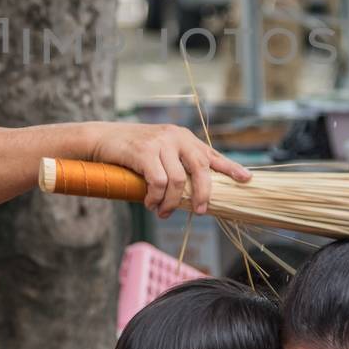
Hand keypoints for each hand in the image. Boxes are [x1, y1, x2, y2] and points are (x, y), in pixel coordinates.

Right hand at [90, 124, 251, 217]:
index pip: (211, 154)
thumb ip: (178, 164)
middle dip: (203, 194)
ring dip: (171, 202)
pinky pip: (159, 182)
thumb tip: (195, 193)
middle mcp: (176, 137)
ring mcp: (161, 143)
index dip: (230, 167)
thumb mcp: (160, 152)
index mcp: (184, 137)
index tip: (246, 179)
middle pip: (201, 169)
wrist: (102, 139)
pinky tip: (149, 203)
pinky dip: (156, 198)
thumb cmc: (132, 151)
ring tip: (162, 212)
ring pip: (178, 180)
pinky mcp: (145, 151)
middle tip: (199, 212)